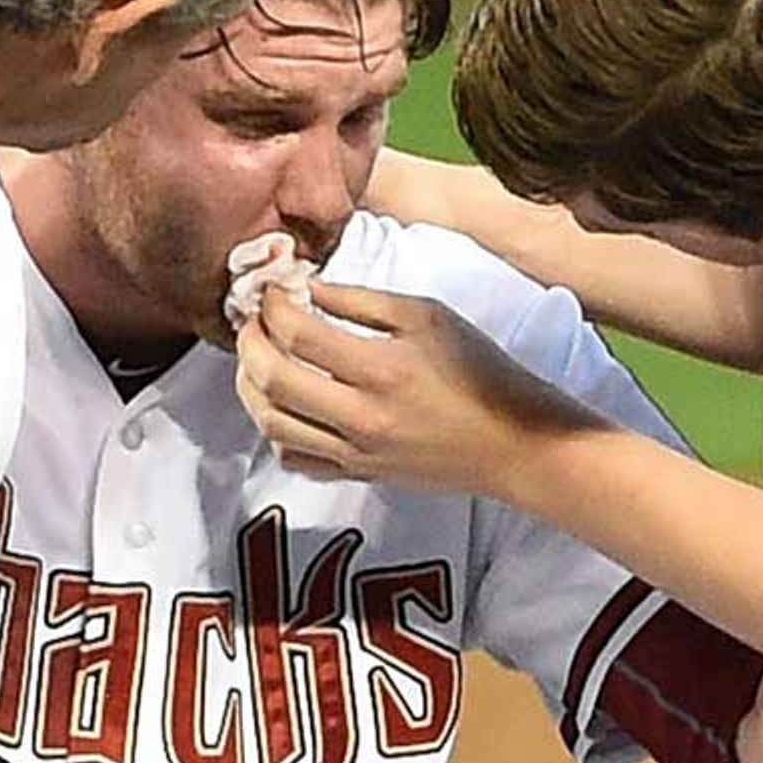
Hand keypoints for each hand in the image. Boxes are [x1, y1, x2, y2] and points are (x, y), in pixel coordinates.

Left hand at [233, 280, 604, 498]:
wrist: (513, 443)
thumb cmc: (479, 372)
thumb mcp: (428, 316)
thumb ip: (361, 301)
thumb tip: (307, 289)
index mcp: (381, 369)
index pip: (297, 334)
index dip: (272, 307)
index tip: (270, 290)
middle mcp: (360, 416)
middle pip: (271, 381)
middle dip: (248, 343)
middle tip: (252, 321)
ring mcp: (356, 452)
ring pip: (272, 423)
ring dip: (250, 385)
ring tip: (257, 357)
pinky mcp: (358, 474)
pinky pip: (296, 457)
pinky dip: (276, 428)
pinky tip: (284, 402)